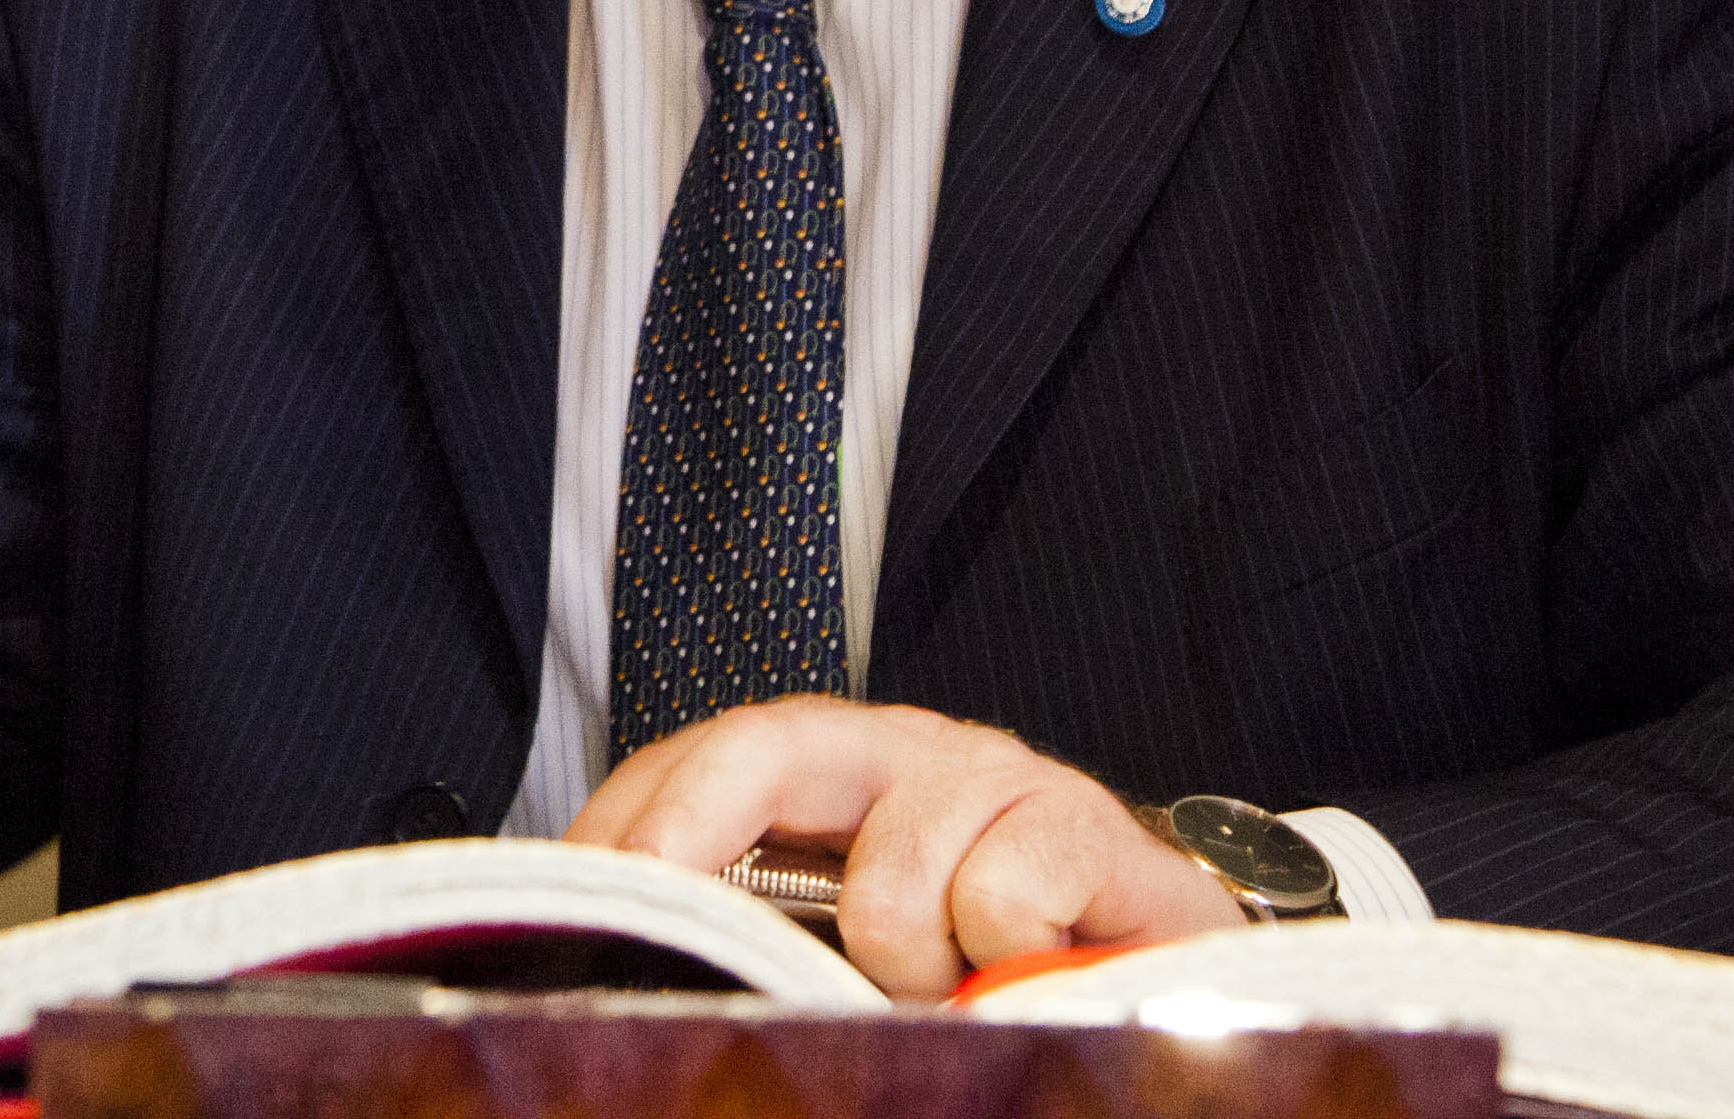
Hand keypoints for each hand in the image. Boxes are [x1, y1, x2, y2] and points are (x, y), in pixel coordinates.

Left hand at [568, 700, 1244, 1001]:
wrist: (1167, 972)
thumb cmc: (990, 969)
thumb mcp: (855, 959)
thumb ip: (769, 948)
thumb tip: (642, 982)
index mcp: (828, 778)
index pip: (692, 765)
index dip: (624, 826)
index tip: (566, 903)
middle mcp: (901, 754)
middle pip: (768, 743)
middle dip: (692, 832)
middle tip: (660, 917)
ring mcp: (994, 774)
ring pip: (893, 873)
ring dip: (905, 963)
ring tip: (941, 990)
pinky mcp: (1084, 822)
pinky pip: (1002, 894)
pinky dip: (1001, 957)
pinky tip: (1026, 966)